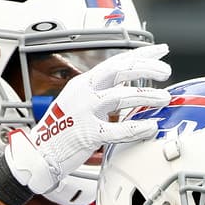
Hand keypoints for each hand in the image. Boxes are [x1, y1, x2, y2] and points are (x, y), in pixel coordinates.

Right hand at [2, 42, 171, 194]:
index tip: (161, 51)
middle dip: (147, 67)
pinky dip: (136, 127)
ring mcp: (85, 112)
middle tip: (166, 71)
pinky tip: (150, 126)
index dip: (140, 54)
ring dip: (146, 95)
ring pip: (121, 96)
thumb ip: (101, 95)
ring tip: (164, 98)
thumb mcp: (79, 103)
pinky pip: (117, 129)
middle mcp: (84, 93)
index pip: (116, 62)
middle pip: (120, 70)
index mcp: (84, 84)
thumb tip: (128, 90)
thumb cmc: (62, 131)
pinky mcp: (87, 134)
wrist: (38, 153)